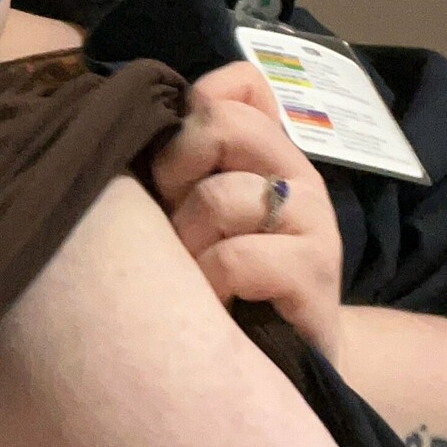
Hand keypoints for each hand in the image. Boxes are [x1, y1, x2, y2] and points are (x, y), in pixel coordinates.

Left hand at [148, 61, 344, 367]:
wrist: (282, 363)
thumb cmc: (221, 281)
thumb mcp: (192, 211)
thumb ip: (180, 161)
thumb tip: (130, 116)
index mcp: (269, 150)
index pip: (239, 84)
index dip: (191, 114)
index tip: (174, 169)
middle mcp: (298, 174)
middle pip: (222, 123)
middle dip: (176, 171)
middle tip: (175, 222)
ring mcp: (314, 222)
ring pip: (221, 196)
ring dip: (189, 240)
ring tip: (195, 272)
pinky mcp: (316, 274)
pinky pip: (236, 258)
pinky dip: (210, 281)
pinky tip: (215, 302)